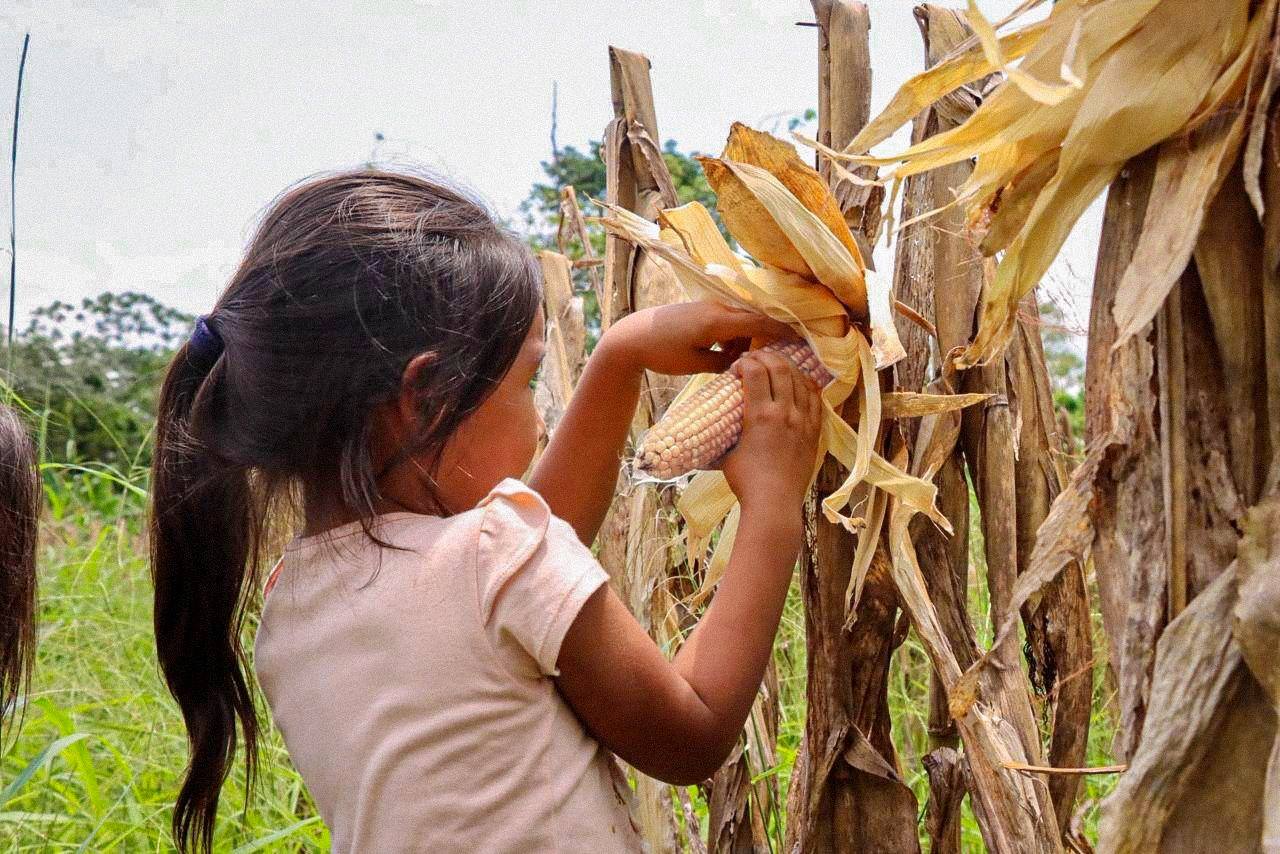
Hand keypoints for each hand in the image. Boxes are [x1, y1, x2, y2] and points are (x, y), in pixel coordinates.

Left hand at [600, 302, 793, 376]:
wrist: (631, 336)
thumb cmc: (661, 352)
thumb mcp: (696, 364)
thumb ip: (724, 364)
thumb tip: (744, 365)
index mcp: (718, 321)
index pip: (759, 324)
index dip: (782, 332)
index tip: (802, 341)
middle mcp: (717, 309)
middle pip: (754, 320)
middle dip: (769, 336)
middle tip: (783, 354)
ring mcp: (709, 308)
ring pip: (741, 322)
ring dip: (747, 340)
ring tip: (745, 362)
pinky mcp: (702, 311)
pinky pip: (728, 321)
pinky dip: (734, 336)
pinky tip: (727, 354)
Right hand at [718, 349, 822, 520]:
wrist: (774, 504)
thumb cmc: (746, 481)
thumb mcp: (726, 454)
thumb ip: (723, 435)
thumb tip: (706, 429)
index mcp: (761, 415)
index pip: (755, 372)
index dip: (745, 362)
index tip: (737, 367)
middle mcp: (785, 412)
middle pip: (780, 368)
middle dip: (766, 356)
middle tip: (755, 358)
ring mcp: (803, 421)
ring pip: (800, 379)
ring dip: (786, 367)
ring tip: (776, 365)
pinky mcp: (814, 431)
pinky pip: (815, 398)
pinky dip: (806, 384)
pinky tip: (799, 382)